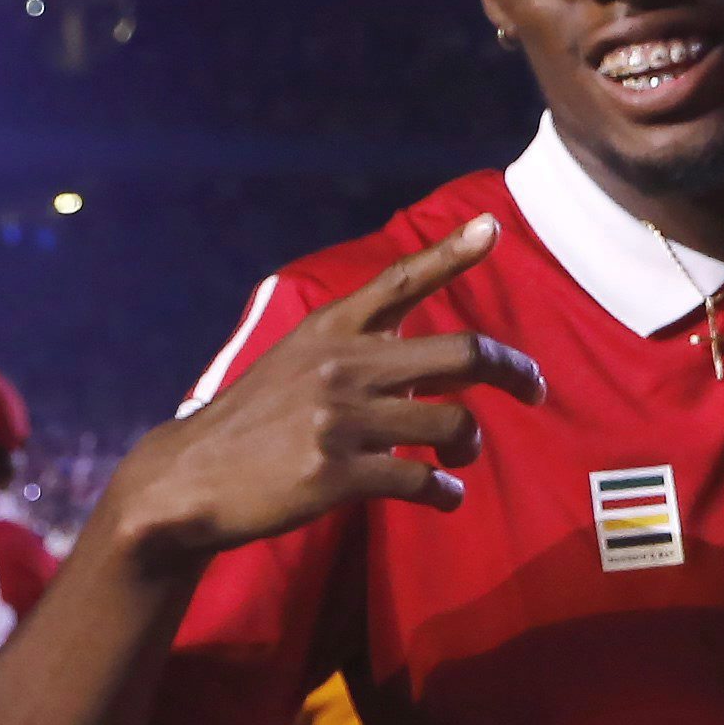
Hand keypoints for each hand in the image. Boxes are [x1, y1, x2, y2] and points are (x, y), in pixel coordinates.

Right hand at [108, 223, 548, 565]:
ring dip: (470, 446)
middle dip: (514, 371)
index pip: (402, 280)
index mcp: (332, 329)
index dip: (453, 253)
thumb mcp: (297, 361)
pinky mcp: (338, 472)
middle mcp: (343, 364)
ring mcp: (342, 419)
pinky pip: (424, 480)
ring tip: (460, 458)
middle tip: (535, 390)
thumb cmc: (255, 421)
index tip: (493, 229)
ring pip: (455, 424)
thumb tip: (439, 356)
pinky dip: (445, 492)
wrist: (188, 478)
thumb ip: (360, 348)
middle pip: (464, 353)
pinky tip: (442, 496)